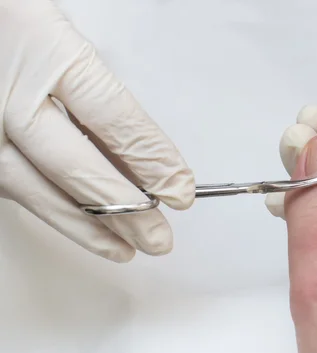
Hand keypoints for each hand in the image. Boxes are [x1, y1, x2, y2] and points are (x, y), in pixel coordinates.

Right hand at [0, 0, 194, 261]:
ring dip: (90, 226)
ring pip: (38, 190)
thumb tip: (139, 152)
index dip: (151, 159)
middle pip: (76, 165)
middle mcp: (8, 93)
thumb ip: (96, 91)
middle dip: (126, 210)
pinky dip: (56, 212)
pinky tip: (84, 226)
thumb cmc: (10, 20)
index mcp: (44, 48)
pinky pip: (16, 187)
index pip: (113, 118)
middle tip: (159, 236)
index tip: (179, 188)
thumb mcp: (60, 37)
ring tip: (128, 246)